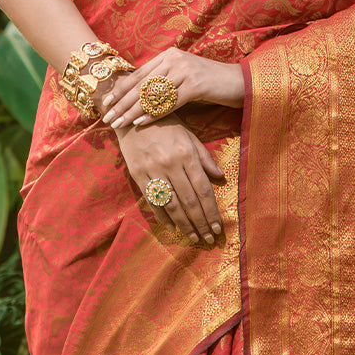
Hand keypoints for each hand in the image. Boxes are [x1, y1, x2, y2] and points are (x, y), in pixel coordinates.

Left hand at [97, 47, 243, 130]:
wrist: (239, 82)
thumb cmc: (209, 83)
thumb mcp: (182, 77)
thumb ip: (162, 81)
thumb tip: (136, 97)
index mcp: (168, 55)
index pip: (139, 73)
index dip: (120, 88)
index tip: (105, 102)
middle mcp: (174, 58)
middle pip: (142, 84)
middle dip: (122, 102)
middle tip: (107, 117)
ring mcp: (185, 70)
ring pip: (152, 94)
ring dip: (133, 111)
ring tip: (118, 123)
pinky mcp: (195, 84)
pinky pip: (168, 102)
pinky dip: (153, 114)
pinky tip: (140, 123)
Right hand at [115, 116, 224, 243]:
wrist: (134, 114)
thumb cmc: (166, 124)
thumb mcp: (189, 135)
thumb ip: (205, 157)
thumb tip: (221, 177)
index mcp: (187, 154)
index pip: (203, 190)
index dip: (212, 212)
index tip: (218, 227)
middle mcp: (170, 164)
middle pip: (189, 201)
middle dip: (201, 223)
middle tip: (209, 239)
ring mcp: (152, 170)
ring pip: (171, 205)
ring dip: (184, 225)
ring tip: (194, 238)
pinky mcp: (137, 175)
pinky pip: (152, 201)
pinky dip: (163, 217)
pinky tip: (172, 227)